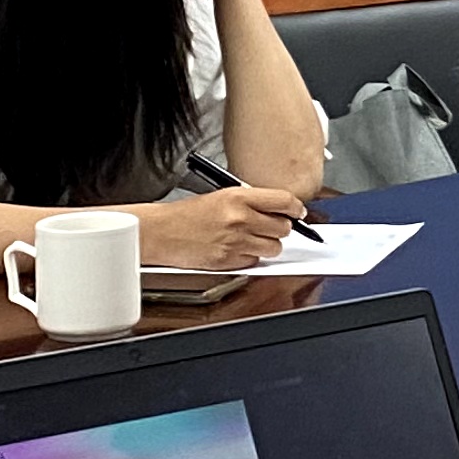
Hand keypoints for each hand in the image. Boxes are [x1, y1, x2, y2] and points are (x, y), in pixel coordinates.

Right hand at [135, 185, 307, 268]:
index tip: (298, 212)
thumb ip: (251, 202)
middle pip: (284, 228)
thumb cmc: (186, 214)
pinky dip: (250, 258)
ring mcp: (235, 242)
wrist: (160, 232)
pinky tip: (236, 250)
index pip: (284, 201)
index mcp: (238, 197)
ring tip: (251, 239)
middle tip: (269, 227)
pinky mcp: (228, 261)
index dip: (296, 208)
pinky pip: (255, 262)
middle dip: (280, 228)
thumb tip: (279, 209)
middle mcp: (240, 219)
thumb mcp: (221, 197)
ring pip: (274, 248)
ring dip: (268, 245)